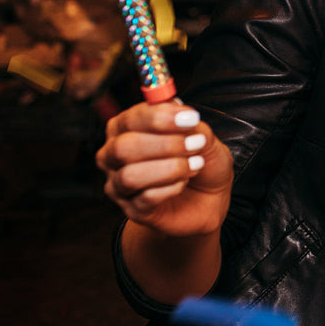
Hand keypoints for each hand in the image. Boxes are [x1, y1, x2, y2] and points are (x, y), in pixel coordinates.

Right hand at [96, 102, 231, 237]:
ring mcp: (120, 185)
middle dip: (165, 144)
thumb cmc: (201, 159)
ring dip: (170, 168)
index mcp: (126, 128)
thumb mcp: (204, 137)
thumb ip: (192, 125)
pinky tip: (184, 183)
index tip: (191, 118)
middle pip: (123, 147)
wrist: (210, 196)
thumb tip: (183, 115)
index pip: (130, 119)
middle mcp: (114, 155)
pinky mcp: (132, 209)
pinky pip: (145, 198)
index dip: (160, 117)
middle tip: (196, 144)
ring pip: (130, 176)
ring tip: (195, 165)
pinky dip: (172, 188)